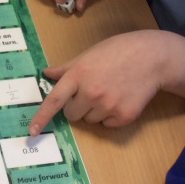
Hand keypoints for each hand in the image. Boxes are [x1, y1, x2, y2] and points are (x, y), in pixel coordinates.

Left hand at [29, 31, 166, 134]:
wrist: (152, 57)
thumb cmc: (117, 52)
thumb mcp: (88, 54)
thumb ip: (67, 68)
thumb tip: (46, 73)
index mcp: (78, 75)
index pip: (54, 100)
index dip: (41, 117)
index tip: (32, 131)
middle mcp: (91, 92)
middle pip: (71, 114)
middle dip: (77, 105)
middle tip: (92, 90)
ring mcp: (108, 106)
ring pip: (89, 120)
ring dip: (94, 111)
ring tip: (110, 91)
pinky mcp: (124, 116)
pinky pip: (107, 125)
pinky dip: (111, 116)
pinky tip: (121, 98)